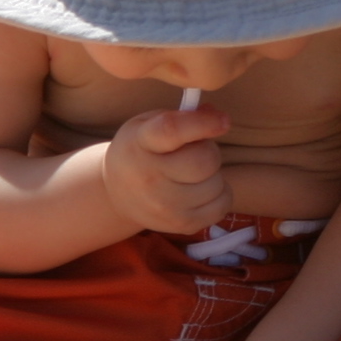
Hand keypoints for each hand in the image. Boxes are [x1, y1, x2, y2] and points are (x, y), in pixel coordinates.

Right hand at [103, 105, 231, 235]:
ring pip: (217, 184)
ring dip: (214, 175)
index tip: (224, 121)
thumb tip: (218, 117)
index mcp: (140, 142)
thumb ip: (184, 116)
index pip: (172, 130)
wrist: (116, 193)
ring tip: (193, 173)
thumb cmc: (142, 150)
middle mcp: (149, 177)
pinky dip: (220, 195)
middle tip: (195, 152)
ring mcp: (163, 206)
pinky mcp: (180, 224)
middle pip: (204, 161)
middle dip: (209, 151)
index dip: (202, 123)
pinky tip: (200, 189)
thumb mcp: (150, 124)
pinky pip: (222, 205)